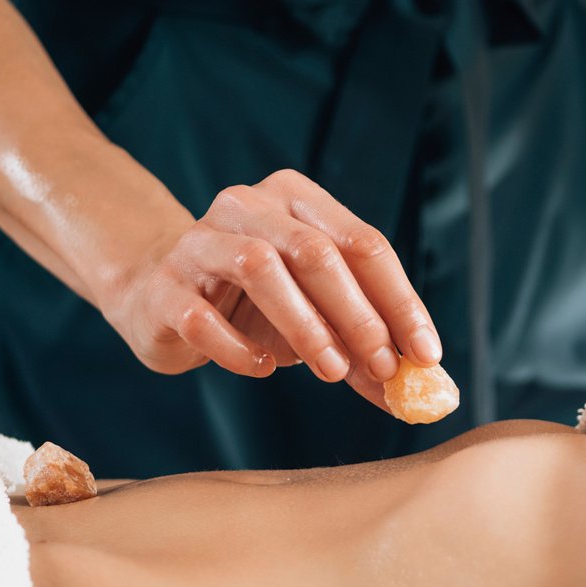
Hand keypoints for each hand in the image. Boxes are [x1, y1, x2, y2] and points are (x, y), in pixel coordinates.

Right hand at [100, 169, 440, 411]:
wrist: (159, 298)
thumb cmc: (255, 304)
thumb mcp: (317, 313)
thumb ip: (364, 341)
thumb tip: (421, 385)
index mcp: (297, 200)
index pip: (364, 244)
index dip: (400, 302)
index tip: (426, 355)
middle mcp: (248, 206)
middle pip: (316, 252)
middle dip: (359, 316)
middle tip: (383, 368)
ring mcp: (199, 242)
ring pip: (260, 268)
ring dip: (307, 327)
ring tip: (332, 370)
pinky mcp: (164, 287)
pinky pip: (204, 317)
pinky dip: (240, 348)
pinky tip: (263, 367)